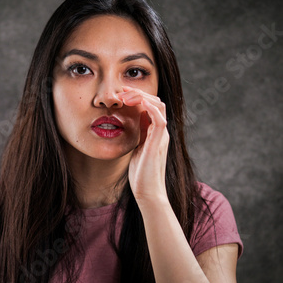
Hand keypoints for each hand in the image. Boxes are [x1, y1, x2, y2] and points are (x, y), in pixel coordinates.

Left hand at [118, 86, 169, 202]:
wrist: (148, 192)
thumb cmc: (140, 174)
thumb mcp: (136, 148)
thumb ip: (137, 136)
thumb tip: (127, 123)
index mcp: (155, 132)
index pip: (150, 106)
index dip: (137, 96)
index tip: (121, 92)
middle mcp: (160, 132)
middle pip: (156, 102)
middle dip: (138, 93)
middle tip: (121, 91)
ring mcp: (161, 137)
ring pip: (159, 106)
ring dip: (142, 97)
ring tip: (125, 96)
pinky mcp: (158, 143)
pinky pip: (159, 119)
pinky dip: (150, 108)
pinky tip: (138, 103)